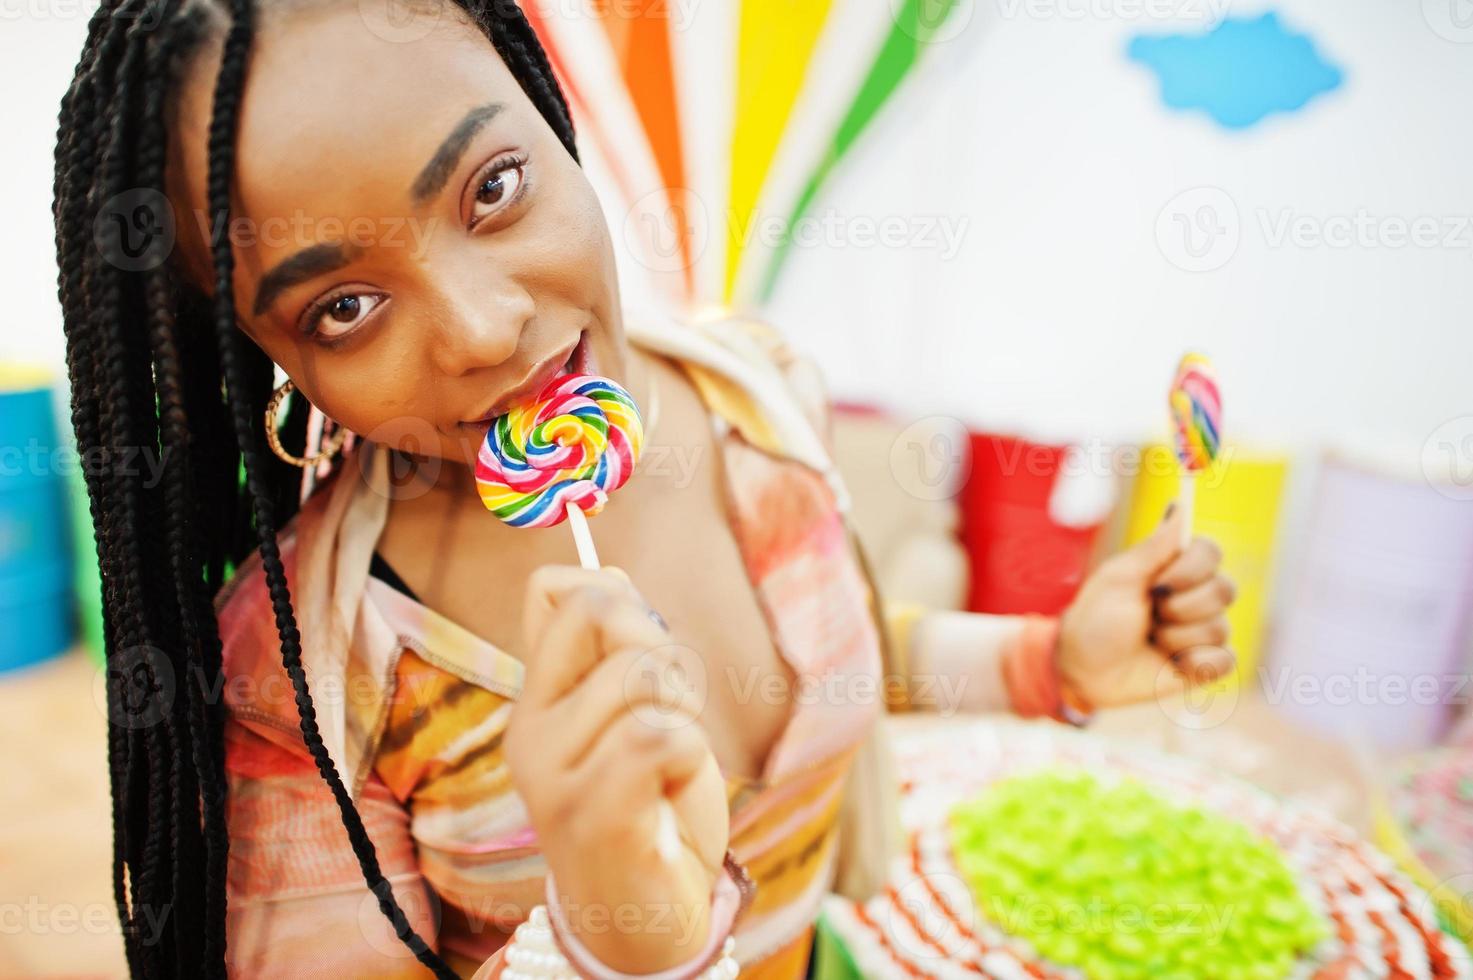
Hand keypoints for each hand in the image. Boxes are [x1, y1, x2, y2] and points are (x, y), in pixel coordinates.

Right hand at [505, 565, 727, 972]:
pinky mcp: (593, 814)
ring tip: (673, 759)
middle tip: (674, 713)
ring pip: (642, 676)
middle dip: (665, 649)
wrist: (641, 923)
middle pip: (606, 615)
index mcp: (538, 700)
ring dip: (685, 711)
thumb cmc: (649, 812)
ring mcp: (555, 774)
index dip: (616, 595)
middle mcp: (532, 731)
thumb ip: (613, 654)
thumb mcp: (629, 718)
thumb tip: (607, 570)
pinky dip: (689, 753)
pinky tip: (674, 787)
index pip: (555, 592)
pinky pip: (657, 735)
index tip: (645, 645)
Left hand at [1057, 506, 1236, 708]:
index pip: (1211, 552)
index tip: (1158, 584)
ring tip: (1151, 640)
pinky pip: (1225, 660)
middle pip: (1225, 589)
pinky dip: (1194, 663)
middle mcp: (1195, 595)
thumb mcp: (1119, 578)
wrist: (1084, 671)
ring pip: (1220, 627)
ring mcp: (1203, 630)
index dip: (1193, 569)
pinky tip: (1171, 665)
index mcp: (1175, 569)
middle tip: (1150, 615)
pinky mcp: (1206, 664)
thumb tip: (1179, 504)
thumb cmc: (1096, 620)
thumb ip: (1154, 546)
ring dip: (1176, 638)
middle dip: (1179, 608)